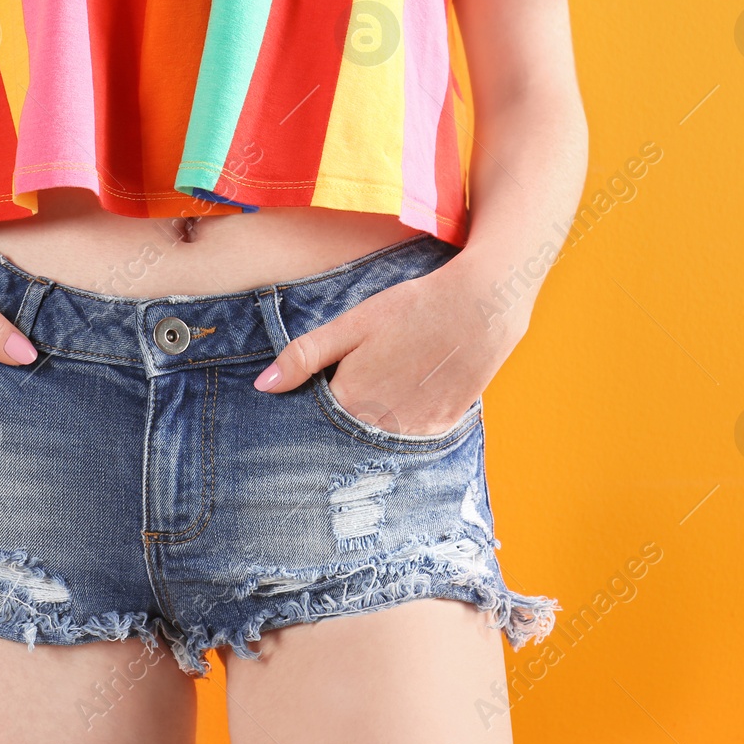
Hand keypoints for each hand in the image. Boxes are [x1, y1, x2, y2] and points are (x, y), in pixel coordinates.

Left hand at [253, 251, 527, 435]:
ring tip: (386, 384)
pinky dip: (405, 420)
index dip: (315, 405)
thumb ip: (305, 357)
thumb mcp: (352, 325)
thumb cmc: (411, 308)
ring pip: (380, 437)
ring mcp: (415, 430)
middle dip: (342, 419)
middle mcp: (381, 425)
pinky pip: (412, 435)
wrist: (481, 306)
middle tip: (361, 380)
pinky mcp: (441, 426)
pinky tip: (410, 390)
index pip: (315, 421)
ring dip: (374, 422)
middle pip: (347, 434)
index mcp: (350, 400)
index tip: (322, 387)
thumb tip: (263, 387)